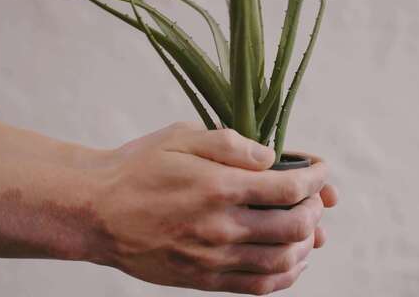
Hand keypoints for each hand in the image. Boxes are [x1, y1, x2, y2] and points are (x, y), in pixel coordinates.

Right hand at [86, 122, 337, 294]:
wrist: (96, 212)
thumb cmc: (138, 169)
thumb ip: (230, 143)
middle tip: (315, 198)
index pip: (289, 187)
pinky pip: (258, 287)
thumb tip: (271, 158)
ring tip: (309, 229)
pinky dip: (285, 275)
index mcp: (218, 187)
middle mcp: (221, 227)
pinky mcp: (203, 279)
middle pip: (295, 227)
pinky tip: (290, 260)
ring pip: (282, 261)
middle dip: (315, 209)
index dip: (316, 178)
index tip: (322, 170)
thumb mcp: (180, 137)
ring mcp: (213, 258)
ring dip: (307, 244)